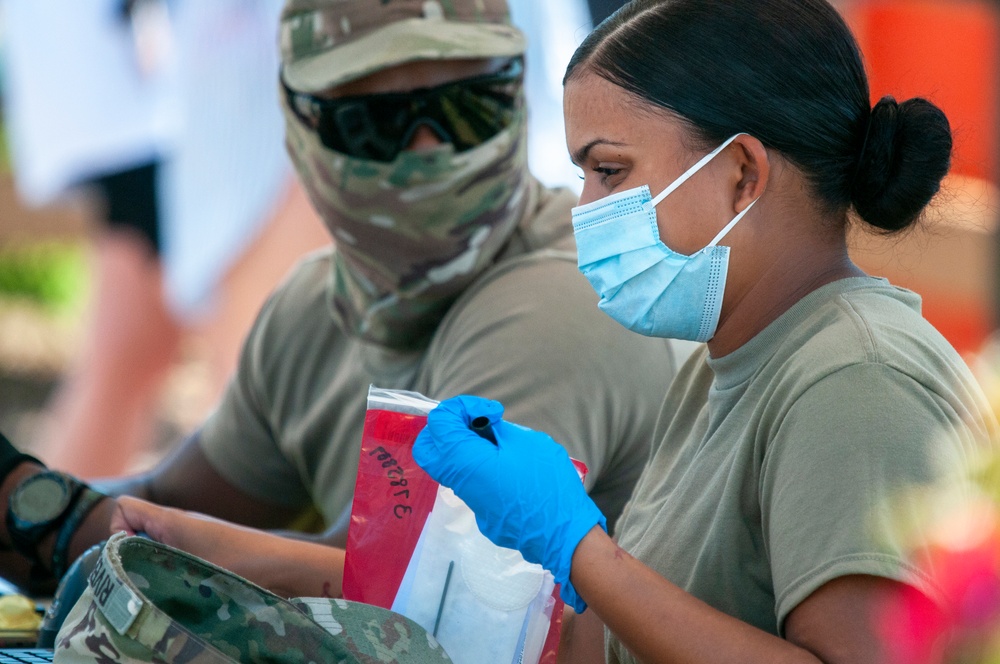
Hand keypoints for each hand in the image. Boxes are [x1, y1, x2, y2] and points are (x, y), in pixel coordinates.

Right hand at [110, 497, 346, 598]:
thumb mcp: (188, 567)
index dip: (116, 532)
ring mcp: (193, 541)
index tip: (127, 560)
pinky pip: (175, 562)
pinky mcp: (207, 555)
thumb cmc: (242, 564)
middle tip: (136, 587)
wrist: (287, 568)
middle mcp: (180, 526)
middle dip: (129, 559)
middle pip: (135, 532)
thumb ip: (150, 567)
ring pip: (154, 551)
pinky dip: (171, 578)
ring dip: (151, 572)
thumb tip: (117, 577)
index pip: (124, 508)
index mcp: (172, 520)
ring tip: (160, 596)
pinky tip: (180, 599)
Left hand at [413, 395, 605, 611]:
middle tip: (477, 423)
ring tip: (500, 444)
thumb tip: (484, 429)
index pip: (439, 423)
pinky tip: (510, 468)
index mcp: (466, 461)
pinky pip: (471, 484)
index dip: (461, 407)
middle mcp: (460, 483)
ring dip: (466, 448)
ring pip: (450, 468)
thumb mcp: (528, 443)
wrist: (562, 533)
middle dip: (447, 427)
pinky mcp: (484, 516)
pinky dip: (481, 468)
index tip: (490, 413)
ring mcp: (471, 503)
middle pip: (428, 448)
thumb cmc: (547, 484)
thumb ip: (499, 431)